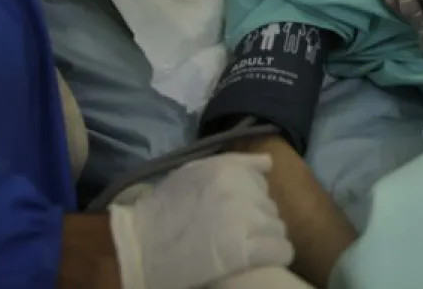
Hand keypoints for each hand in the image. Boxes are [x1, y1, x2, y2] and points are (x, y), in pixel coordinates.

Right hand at [109, 153, 293, 288]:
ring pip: (277, 228)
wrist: (142, 248)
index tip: (238, 210)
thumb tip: (269, 162)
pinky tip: (259, 260)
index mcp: (227, 170)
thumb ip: (233, 164)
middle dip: (258, 218)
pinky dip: (274, 256)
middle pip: (269, 205)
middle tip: (236, 231)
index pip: (262, 180)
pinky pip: (279, 250)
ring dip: (265, 238)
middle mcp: (240, 191)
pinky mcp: (247, 252)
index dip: (251, 197)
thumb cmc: (164, 211)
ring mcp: (245, 221)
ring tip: (245, 247)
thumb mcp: (193, 174)